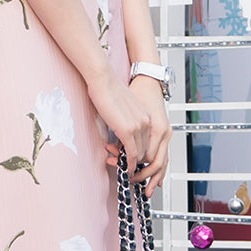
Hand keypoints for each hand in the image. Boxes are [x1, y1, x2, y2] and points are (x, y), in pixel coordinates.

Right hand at [88, 72, 170, 197]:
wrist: (103, 81)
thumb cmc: (107, 91)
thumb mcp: (122, 109)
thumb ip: (125, 121)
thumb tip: (119, 132)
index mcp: (145, 117)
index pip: (146, 142)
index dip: (138, 153)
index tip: (129, 159)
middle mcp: (146, 122)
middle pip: (145, 150)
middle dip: (135, 161)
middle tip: (123, 166)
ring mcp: (138, 127)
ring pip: (139, 154)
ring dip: (131, 164)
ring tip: (120, 167)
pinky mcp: (128, 130)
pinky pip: (132, 154)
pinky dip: (130, 164)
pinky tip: (126, 169)